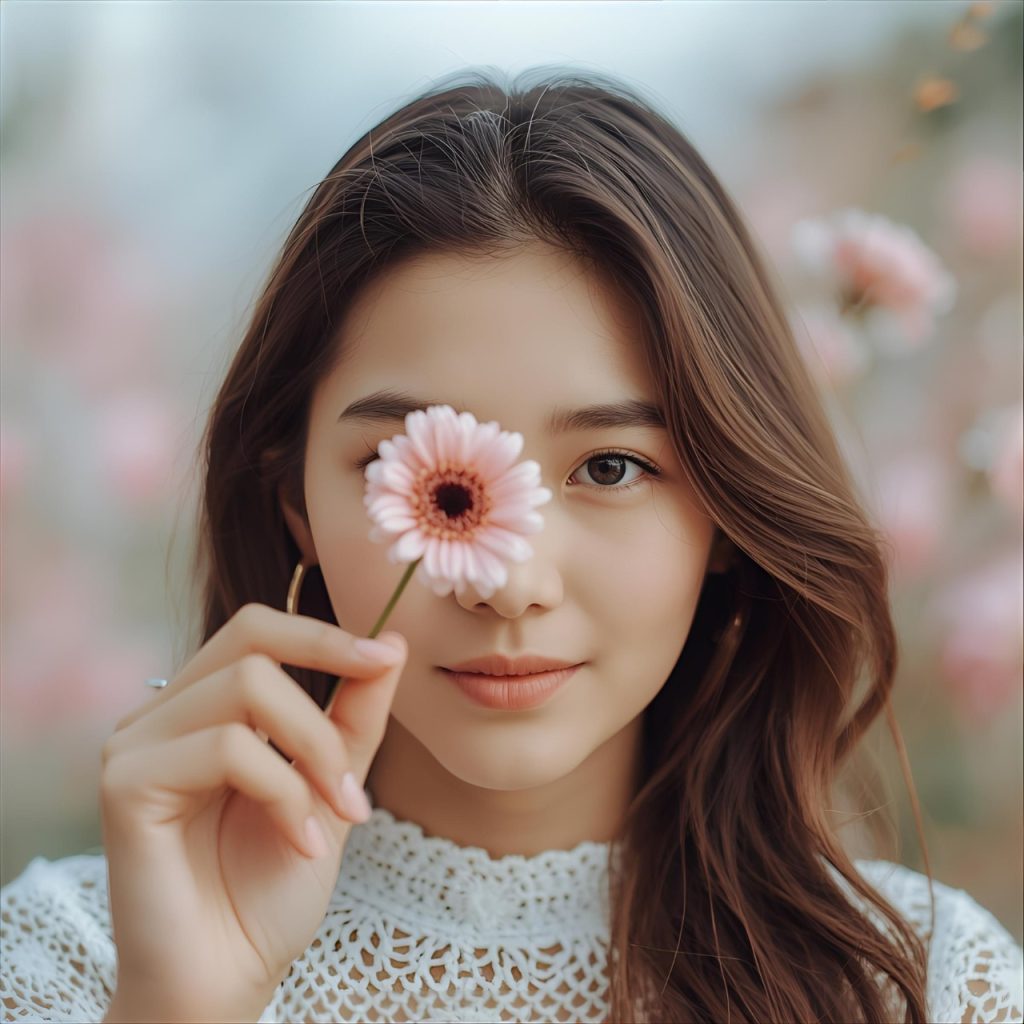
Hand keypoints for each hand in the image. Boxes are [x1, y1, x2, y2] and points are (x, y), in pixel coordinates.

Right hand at [99, 604, 406, 1022]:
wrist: (228, 980)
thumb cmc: (270, 888)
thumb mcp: (331, 785)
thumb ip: (354, 715)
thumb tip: (391, 642)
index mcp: (203, 707)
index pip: (258, 629)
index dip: (325, 634)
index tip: (385, 657)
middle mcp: (162, 714)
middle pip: (251, 638)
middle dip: (325, 689)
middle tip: (356, 774)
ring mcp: (136, 744)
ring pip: (246, 687)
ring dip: (314, 751)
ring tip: (334, 816)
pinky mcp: (124, 784)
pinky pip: (225, 748)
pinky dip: (283, 792)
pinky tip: (299, 842)